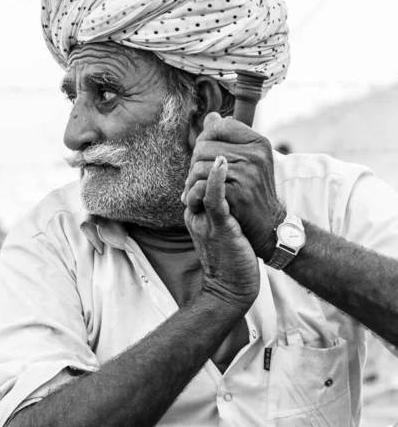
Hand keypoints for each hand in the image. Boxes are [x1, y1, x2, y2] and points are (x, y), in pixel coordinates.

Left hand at [183, 113, 285, 260]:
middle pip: (204, 145)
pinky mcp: (236, 193)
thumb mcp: (249, 159)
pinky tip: (193, 200)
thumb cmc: (254, 190)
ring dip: (190, 180)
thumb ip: (229, 137)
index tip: (204, 155)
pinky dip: (193, 193)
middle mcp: (255, 154)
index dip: (206, 138)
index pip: (220, 125)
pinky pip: (201, 184)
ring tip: (192, 190)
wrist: (269, 225)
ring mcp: (247, 173)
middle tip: (195, 177)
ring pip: (199, 165)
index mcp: (258, 142)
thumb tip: (210, 115)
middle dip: (194, 162)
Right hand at [184, 155, 260, 309]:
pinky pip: (213, 198)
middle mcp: (194, 211)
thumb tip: (222, 177)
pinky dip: (216, 179)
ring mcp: (204, 218)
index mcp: (194, 209)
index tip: (215, 139)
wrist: (232, 288)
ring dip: (210, 163)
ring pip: (199, 181)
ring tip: (224, 149)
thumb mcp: (220, 223)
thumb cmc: (231, 255)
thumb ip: (219, 201)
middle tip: (218, 140)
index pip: (193, 174)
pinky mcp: (218, 225)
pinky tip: (223, 163)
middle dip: (205, 154)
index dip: (203, 154)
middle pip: (193, 173)